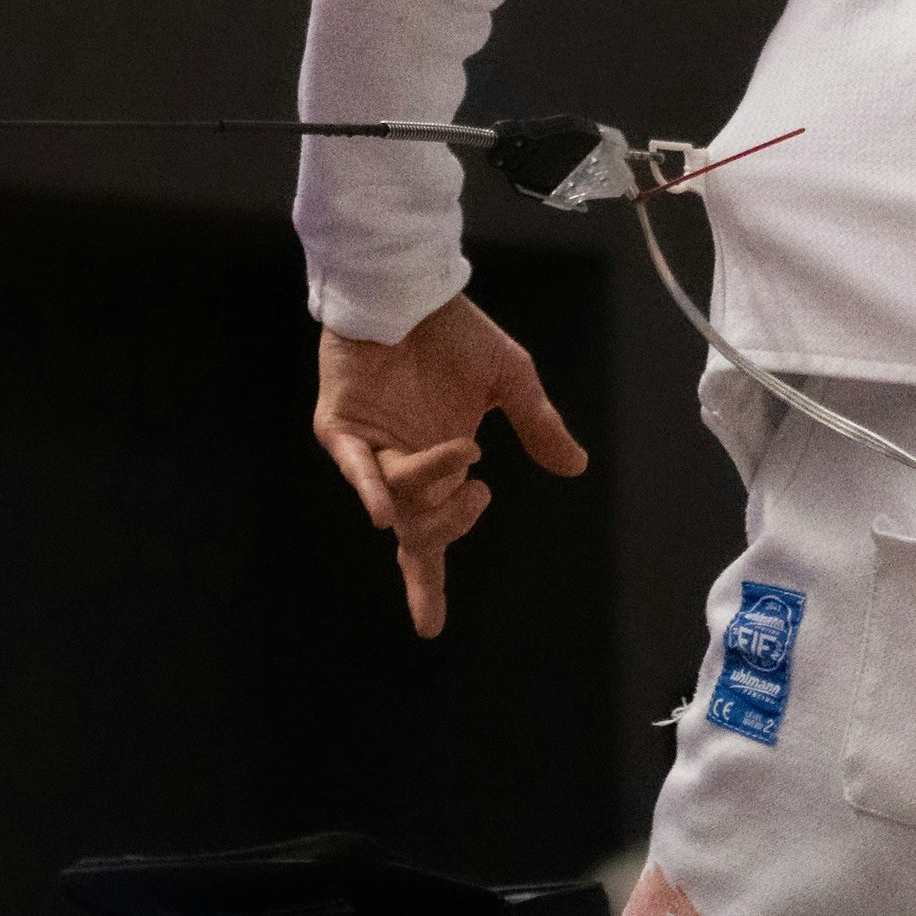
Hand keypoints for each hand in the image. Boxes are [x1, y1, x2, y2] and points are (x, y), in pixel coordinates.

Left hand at [314, 295, 589, 637]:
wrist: (411, 286)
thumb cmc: (452, 333)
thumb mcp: (510, 381)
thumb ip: (537, 426)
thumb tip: (575, 467)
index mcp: (435, 466)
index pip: (430, 539)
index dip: (428, 584)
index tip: (430, 629)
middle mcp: (398, 468)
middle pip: (418, 534)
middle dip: (453, 526)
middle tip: (481, 491)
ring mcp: (367, 448)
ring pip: (400, 500)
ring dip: (435, 484)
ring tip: (464, 449)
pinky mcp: (341, 426)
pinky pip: (357, 467)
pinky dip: (372, 489)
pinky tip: (382, 511)